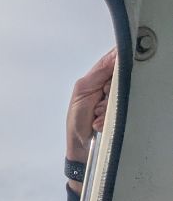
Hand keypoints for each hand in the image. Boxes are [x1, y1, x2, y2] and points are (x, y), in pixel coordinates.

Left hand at [66, 48, 115, 162]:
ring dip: (106, 107)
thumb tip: (116, 56)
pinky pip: (123, 109)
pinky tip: (98, 123)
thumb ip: (98, 73)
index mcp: (99, 76)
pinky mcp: (123, 112)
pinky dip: (108, 117)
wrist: (80, 144)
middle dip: (109, 90)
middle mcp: (111, 85)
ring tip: (95, 114)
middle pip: (122, 77)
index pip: (115, 59)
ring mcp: (118, 99)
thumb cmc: (77, 117)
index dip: (117, 64)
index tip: (109, 77)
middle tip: (98, 101)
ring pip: (123, 94)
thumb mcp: (81, 90)